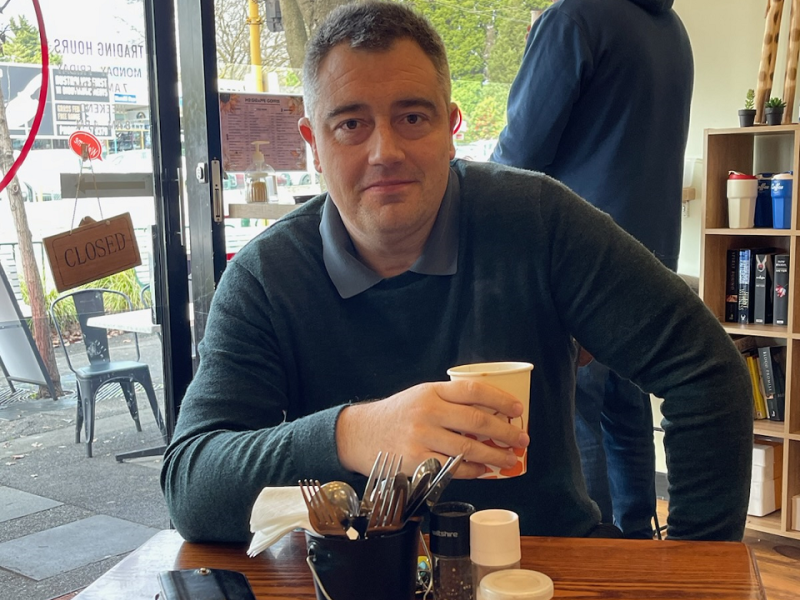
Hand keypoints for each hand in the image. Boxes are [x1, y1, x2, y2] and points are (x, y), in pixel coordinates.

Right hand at [335, 380, 529, 478]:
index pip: (473, 390)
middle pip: (477, 422)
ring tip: (510, 458)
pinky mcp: (417, 462)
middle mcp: (427, 412)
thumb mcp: (421, 396)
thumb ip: (450, 400)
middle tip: (522, 439)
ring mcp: (421, 438)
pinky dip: (473, 471)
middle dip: (506, 432)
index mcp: (431, 391)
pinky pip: (454, 468)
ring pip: (469, 449)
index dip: (500, 399)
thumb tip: (492, 412)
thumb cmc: (398, 415)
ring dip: (495, 456)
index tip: (518, 409)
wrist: (361, 434)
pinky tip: (484, 470)